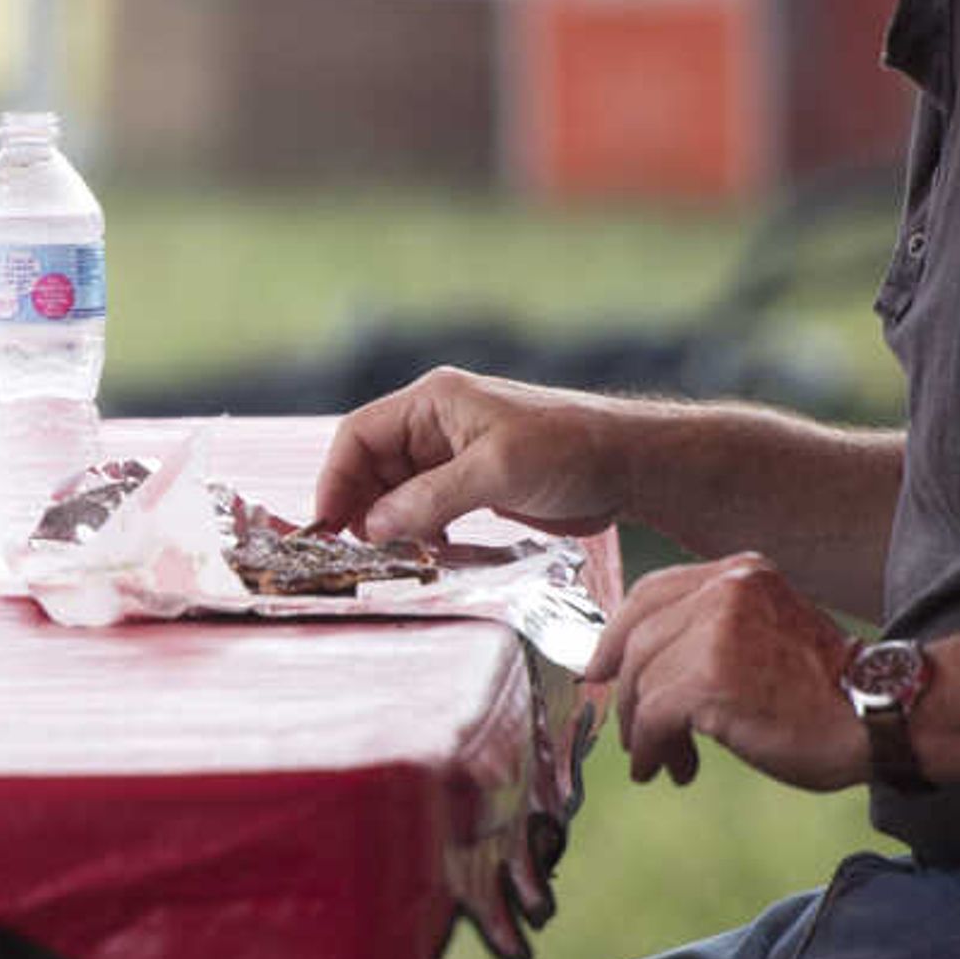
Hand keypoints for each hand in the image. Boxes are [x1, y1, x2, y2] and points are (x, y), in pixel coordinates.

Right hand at [316, 367, 638, 546]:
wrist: (630, 465)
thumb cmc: (570, 450)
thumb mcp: (496, 471)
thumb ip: (430, 498)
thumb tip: (373, 526)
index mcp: (434, 402)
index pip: (359, 434)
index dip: (336, 477)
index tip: (329, 524)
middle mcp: (437, 424)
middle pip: (371, 465)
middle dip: (360, 507)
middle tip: (358, 551)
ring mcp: (454, 455)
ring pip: (396, 491)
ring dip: (389, 524)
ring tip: (393, 557)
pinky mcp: (473, 484)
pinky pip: (425, 508)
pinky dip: (418, 531)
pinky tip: (427, 553)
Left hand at [585, 552, 871, 790]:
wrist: (877, 716)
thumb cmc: (827, 689)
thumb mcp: (768, 631)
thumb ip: (711, 630)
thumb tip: (636, 663)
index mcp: (740, 574)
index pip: (652, 592)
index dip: (617, 635)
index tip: (598, 668)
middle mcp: (725, 591)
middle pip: (639, 641)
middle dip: (626, 693)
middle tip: (632, 733)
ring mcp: (714, 632)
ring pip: (642, 684)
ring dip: (644, 731)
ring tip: (664, 759)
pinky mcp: (708, 680)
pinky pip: (653, 717)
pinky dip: (651, 748)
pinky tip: (669, 769)